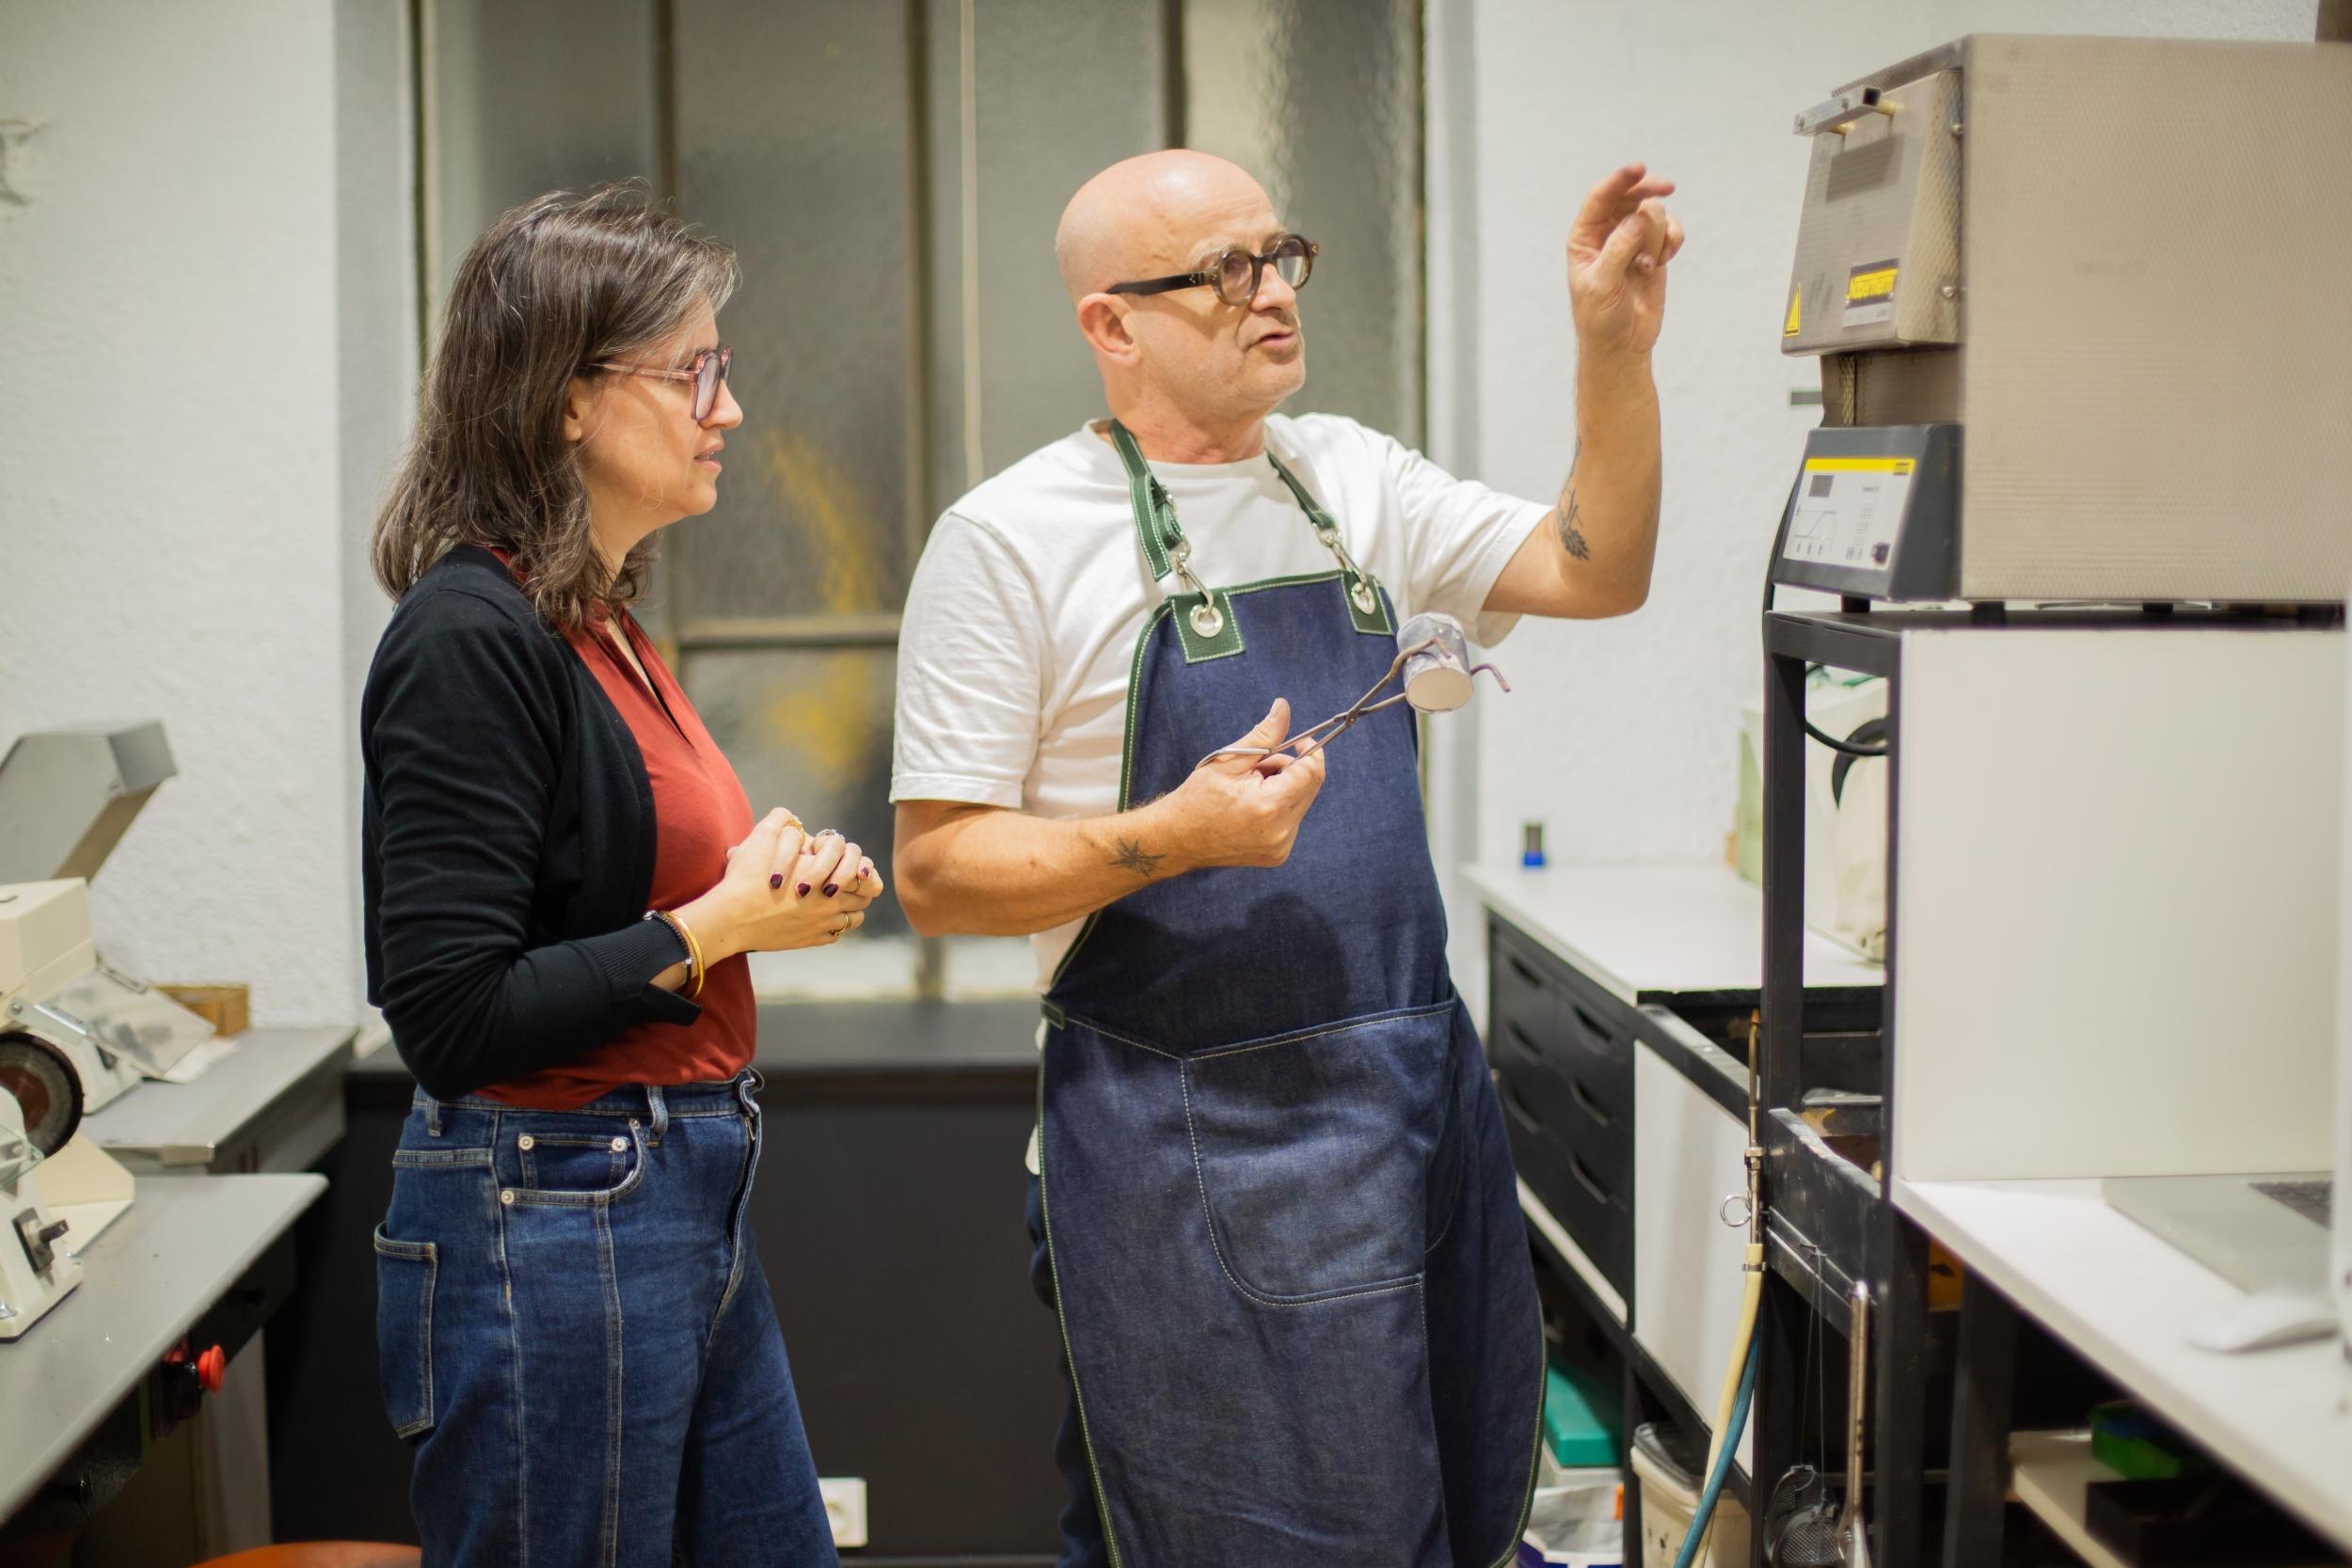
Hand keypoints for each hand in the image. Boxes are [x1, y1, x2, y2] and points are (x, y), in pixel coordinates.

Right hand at [678, 810, 882, 959]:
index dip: (855, 865)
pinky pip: (836, 934)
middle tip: (842, 881)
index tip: (846, 864)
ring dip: (849, 909)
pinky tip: (818, 919)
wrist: (732, 918)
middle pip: (864, 895)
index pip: (861, 868)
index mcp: (826, 872)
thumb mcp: (760, 838)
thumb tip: (789, 815)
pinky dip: (833, 927)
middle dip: (856, 887)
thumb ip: (780, 820)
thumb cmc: (746, 877)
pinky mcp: (812, 940)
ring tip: (834, 901)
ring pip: (855, 918)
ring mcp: (823, 923)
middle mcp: (831, 900)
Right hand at [1145, 698, 1328, 871]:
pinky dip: (1279, 807)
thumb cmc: (1196, 798)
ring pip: (1301, 802)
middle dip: (1290, 769)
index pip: (1311, 773)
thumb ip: (1263, 735)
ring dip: (1284, 788)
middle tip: (1259, 768)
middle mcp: (1280, 830)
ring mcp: (1281, 847)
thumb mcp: (1228, 760)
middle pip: (1310, 787)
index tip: (1298, 742)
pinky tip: (1253, 808)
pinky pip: (1292, 819)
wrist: (1177, 839)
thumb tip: (1284, 707)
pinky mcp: (1278, 854)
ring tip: (1250, 790)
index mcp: (1268, 805)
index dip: (1310, 752)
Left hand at [1567, 162, 1682, 358]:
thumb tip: (1637, 218)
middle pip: (1630, 195)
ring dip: (1655, 237)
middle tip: (1667, 188)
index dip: (1620, 180)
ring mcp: (1632, 241)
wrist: (1621, 346)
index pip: (1600, 197)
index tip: (1640, 169)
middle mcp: (1607, 234)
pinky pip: (1670, 229)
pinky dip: (1672, 240)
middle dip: (1647, 193)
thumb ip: (1618, 250)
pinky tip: (1665, 260)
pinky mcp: (1654, 252)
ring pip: (1653, 214)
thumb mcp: (1602, 285)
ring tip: (1646, 267)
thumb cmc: (1601, 319)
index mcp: (1584, 238)